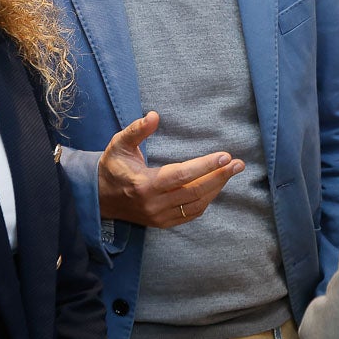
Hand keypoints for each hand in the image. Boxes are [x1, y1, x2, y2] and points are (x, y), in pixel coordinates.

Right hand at [97, 111, 243, 227]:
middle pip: (195, 191)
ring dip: (216, 188)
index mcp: (145, 184)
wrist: (99, 198)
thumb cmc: (112, 167)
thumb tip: (154, 115)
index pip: (182, 175)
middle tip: (238, 164)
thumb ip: (137, 130)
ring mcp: (159, 216)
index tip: (225, 156)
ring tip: (231, 172)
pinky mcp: (163, 223)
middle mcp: (154, 204)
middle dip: (220, 177)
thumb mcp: (119, 144)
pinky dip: (206, 200)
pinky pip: (191, 214)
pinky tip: (215, 186)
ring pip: (196, 204)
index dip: (205, 166)